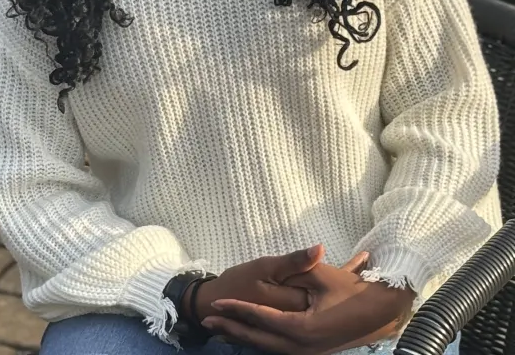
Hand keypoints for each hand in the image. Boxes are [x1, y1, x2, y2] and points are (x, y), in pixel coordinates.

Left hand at [201, 254, 414, 353]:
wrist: (382, 314)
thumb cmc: (351, 292)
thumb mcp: (324, 275)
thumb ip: (303, 264)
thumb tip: (310, 247)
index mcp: (305, 329)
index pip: (263, 319)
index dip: (239, 310)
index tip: (218, 302)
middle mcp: (304, 347)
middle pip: (260, 339)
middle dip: (234, 329)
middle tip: (209, 320)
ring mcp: (309, 352)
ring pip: (269, 346)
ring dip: (245, 336)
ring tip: (221, 328)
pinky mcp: (313, 350)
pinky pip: (280, 346)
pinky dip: (261, 339)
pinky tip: (248, 334)